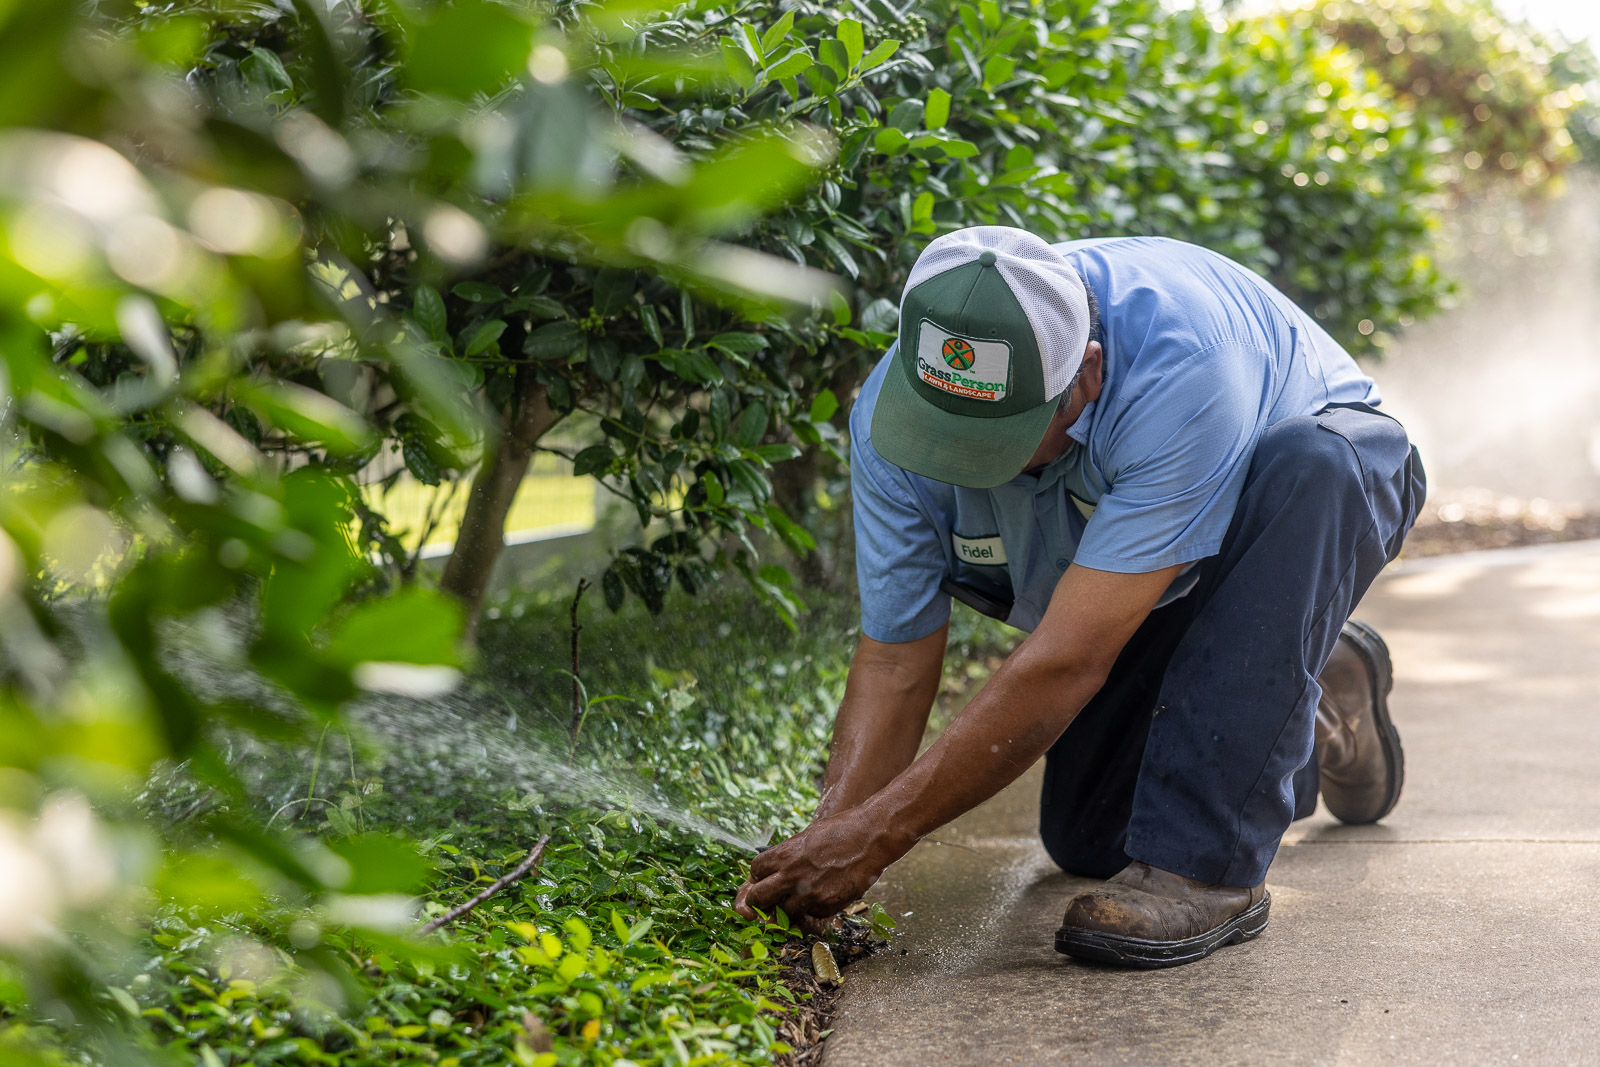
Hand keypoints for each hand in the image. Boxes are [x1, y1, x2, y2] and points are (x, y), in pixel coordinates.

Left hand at [732, 806, 909, 930]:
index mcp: (784, 854)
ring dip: (787, 907)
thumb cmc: (841, 831)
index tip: (762, 878)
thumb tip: (777, 870)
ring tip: (798, 898)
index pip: (755, 871)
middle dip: (759, 899)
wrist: (870, 838)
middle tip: (765, 900)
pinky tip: (820, 897)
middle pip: (758, 897)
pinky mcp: (826, 906)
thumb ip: (789, 855)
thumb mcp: (807, 836)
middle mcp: (792, 876)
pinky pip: (810, 916)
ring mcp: (809, 894)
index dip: (757, 876)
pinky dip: (812, 910)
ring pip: (783, 912)